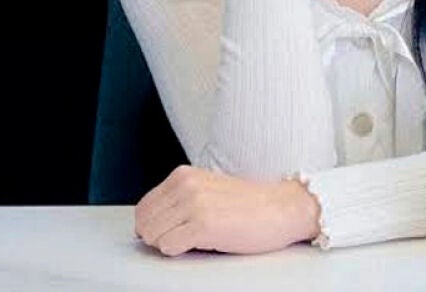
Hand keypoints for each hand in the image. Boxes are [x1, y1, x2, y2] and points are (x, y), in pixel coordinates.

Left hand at [134, 165, 320, 256]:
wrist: (283, 208)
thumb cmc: (250, 204)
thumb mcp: (207, 190)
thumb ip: (178, 198)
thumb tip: (148, 224)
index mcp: (184, 175)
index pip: (143, 207)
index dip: (153, 226)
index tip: (172, 230)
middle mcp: (186, 185)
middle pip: (144, 224)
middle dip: (159, 236)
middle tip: (185, 236)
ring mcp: (194, 204)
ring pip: (152, 236)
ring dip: (170, 244)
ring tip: (196, 237)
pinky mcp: (203, 224)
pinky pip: (168, 247)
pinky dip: (180, 251)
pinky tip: (203, 242)